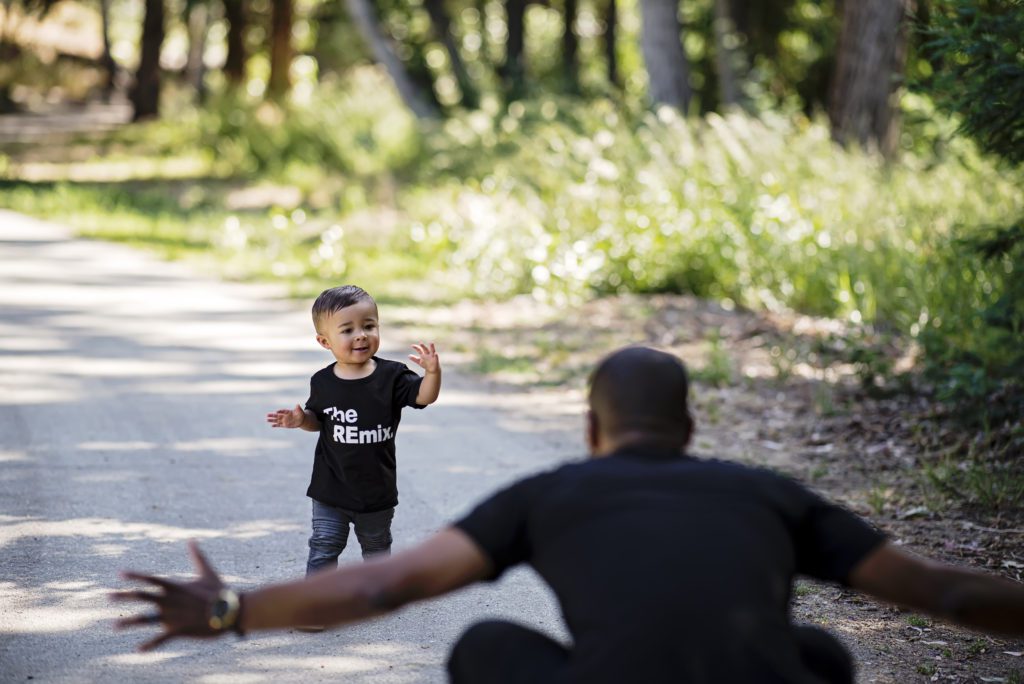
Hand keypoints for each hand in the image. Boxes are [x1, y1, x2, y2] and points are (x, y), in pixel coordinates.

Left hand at [111, 541, 228, 650]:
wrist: (230, 611)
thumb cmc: (219, 591)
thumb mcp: (208, 572)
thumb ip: (197, 556)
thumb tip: (192, 540)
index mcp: (175, 586)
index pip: (151, 578)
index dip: (135, 575)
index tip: (120, 574)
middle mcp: (170, 600)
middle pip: (142, 596)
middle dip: (123, 596)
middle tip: (108, 596)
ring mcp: (173, 616)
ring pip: (145, 619)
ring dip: (128, 623)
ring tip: (113, 626)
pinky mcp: (179, 629)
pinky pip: (160, 638)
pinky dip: (149, 644)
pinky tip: (138, 649)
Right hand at [266, 404, 305, 428]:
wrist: (301, 420)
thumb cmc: (300, 414)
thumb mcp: (300, 411)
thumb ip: (298, 408)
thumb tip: (297, 405)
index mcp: (288, 412)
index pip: (283, 411)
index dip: (280, 411)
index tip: (277, 411)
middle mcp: (285, 416)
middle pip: (278, 415)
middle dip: (272, 415)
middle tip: (267, 415)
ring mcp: (284, 420)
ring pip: (277, 420)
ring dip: (272, 420)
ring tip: (267, 420)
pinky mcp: (285, 425)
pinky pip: (279, 425)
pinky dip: (276, 425)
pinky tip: (271, 425)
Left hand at [409, 342, 439, 373]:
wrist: (432, 369)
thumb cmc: (426, 364)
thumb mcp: (419, 362)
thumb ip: (414, 359)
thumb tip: (408, 356)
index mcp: (423, 354)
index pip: (419, 350)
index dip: (416, 348)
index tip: (412, 346)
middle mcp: (428, 354)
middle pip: (425, 349)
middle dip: (423, 346)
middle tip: (420, 343)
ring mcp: (432, 357)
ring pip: (432, 351)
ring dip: (432, 347)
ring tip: (431, 342)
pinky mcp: (436, 360)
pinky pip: (436, 358)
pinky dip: (436, 355)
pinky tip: (436, 353)